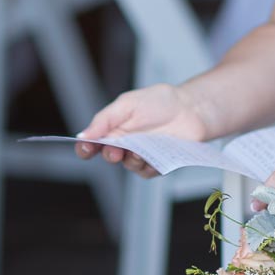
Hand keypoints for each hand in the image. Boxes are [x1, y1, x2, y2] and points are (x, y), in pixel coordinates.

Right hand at [74, 82, 210, 176]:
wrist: (190, 108)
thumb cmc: (159, 102)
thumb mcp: (127, 104)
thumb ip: (105, 120)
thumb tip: (84, 135)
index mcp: (113, 128)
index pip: (92, 143)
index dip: (85, 148)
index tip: (86, 148)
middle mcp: (125, 143)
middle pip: (108, 156)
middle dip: (110, 155)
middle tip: (116, 151)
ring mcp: (141, 155)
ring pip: (128, 166)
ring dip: (132, 159)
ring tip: (142, 148)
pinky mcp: (156, 164)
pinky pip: (146, 172)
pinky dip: (149, 165)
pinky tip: (156, 154)